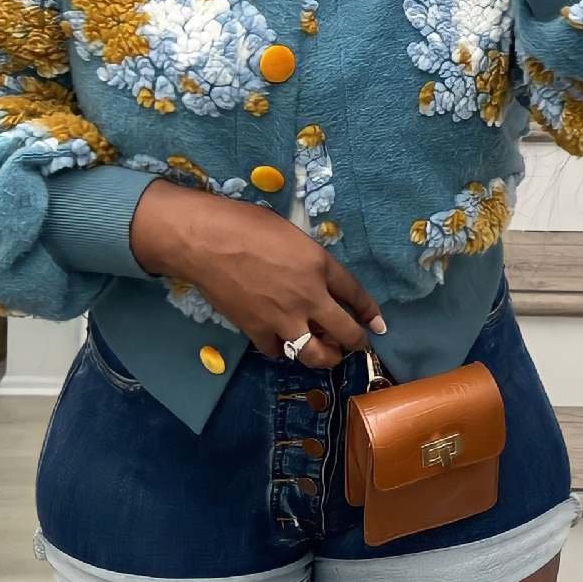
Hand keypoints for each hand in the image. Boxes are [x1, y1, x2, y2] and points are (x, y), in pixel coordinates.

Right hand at [130, 181, 384, 369]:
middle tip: (356, 346)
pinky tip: (282, 343)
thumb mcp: (289, 232)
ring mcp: (284, 319)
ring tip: (324, 353)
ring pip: (316, 354)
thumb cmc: (245, 224)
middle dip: (356, 344)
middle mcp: (310, 297)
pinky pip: (278, 352)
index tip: (376, 325)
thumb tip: (315, 276)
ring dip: (325, 357)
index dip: (369, 312)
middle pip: (346, 333)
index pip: (356, 294)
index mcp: (319, 265)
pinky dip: (283, 350)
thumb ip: (308, 259)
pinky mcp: (258, 331)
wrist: (206, 241)